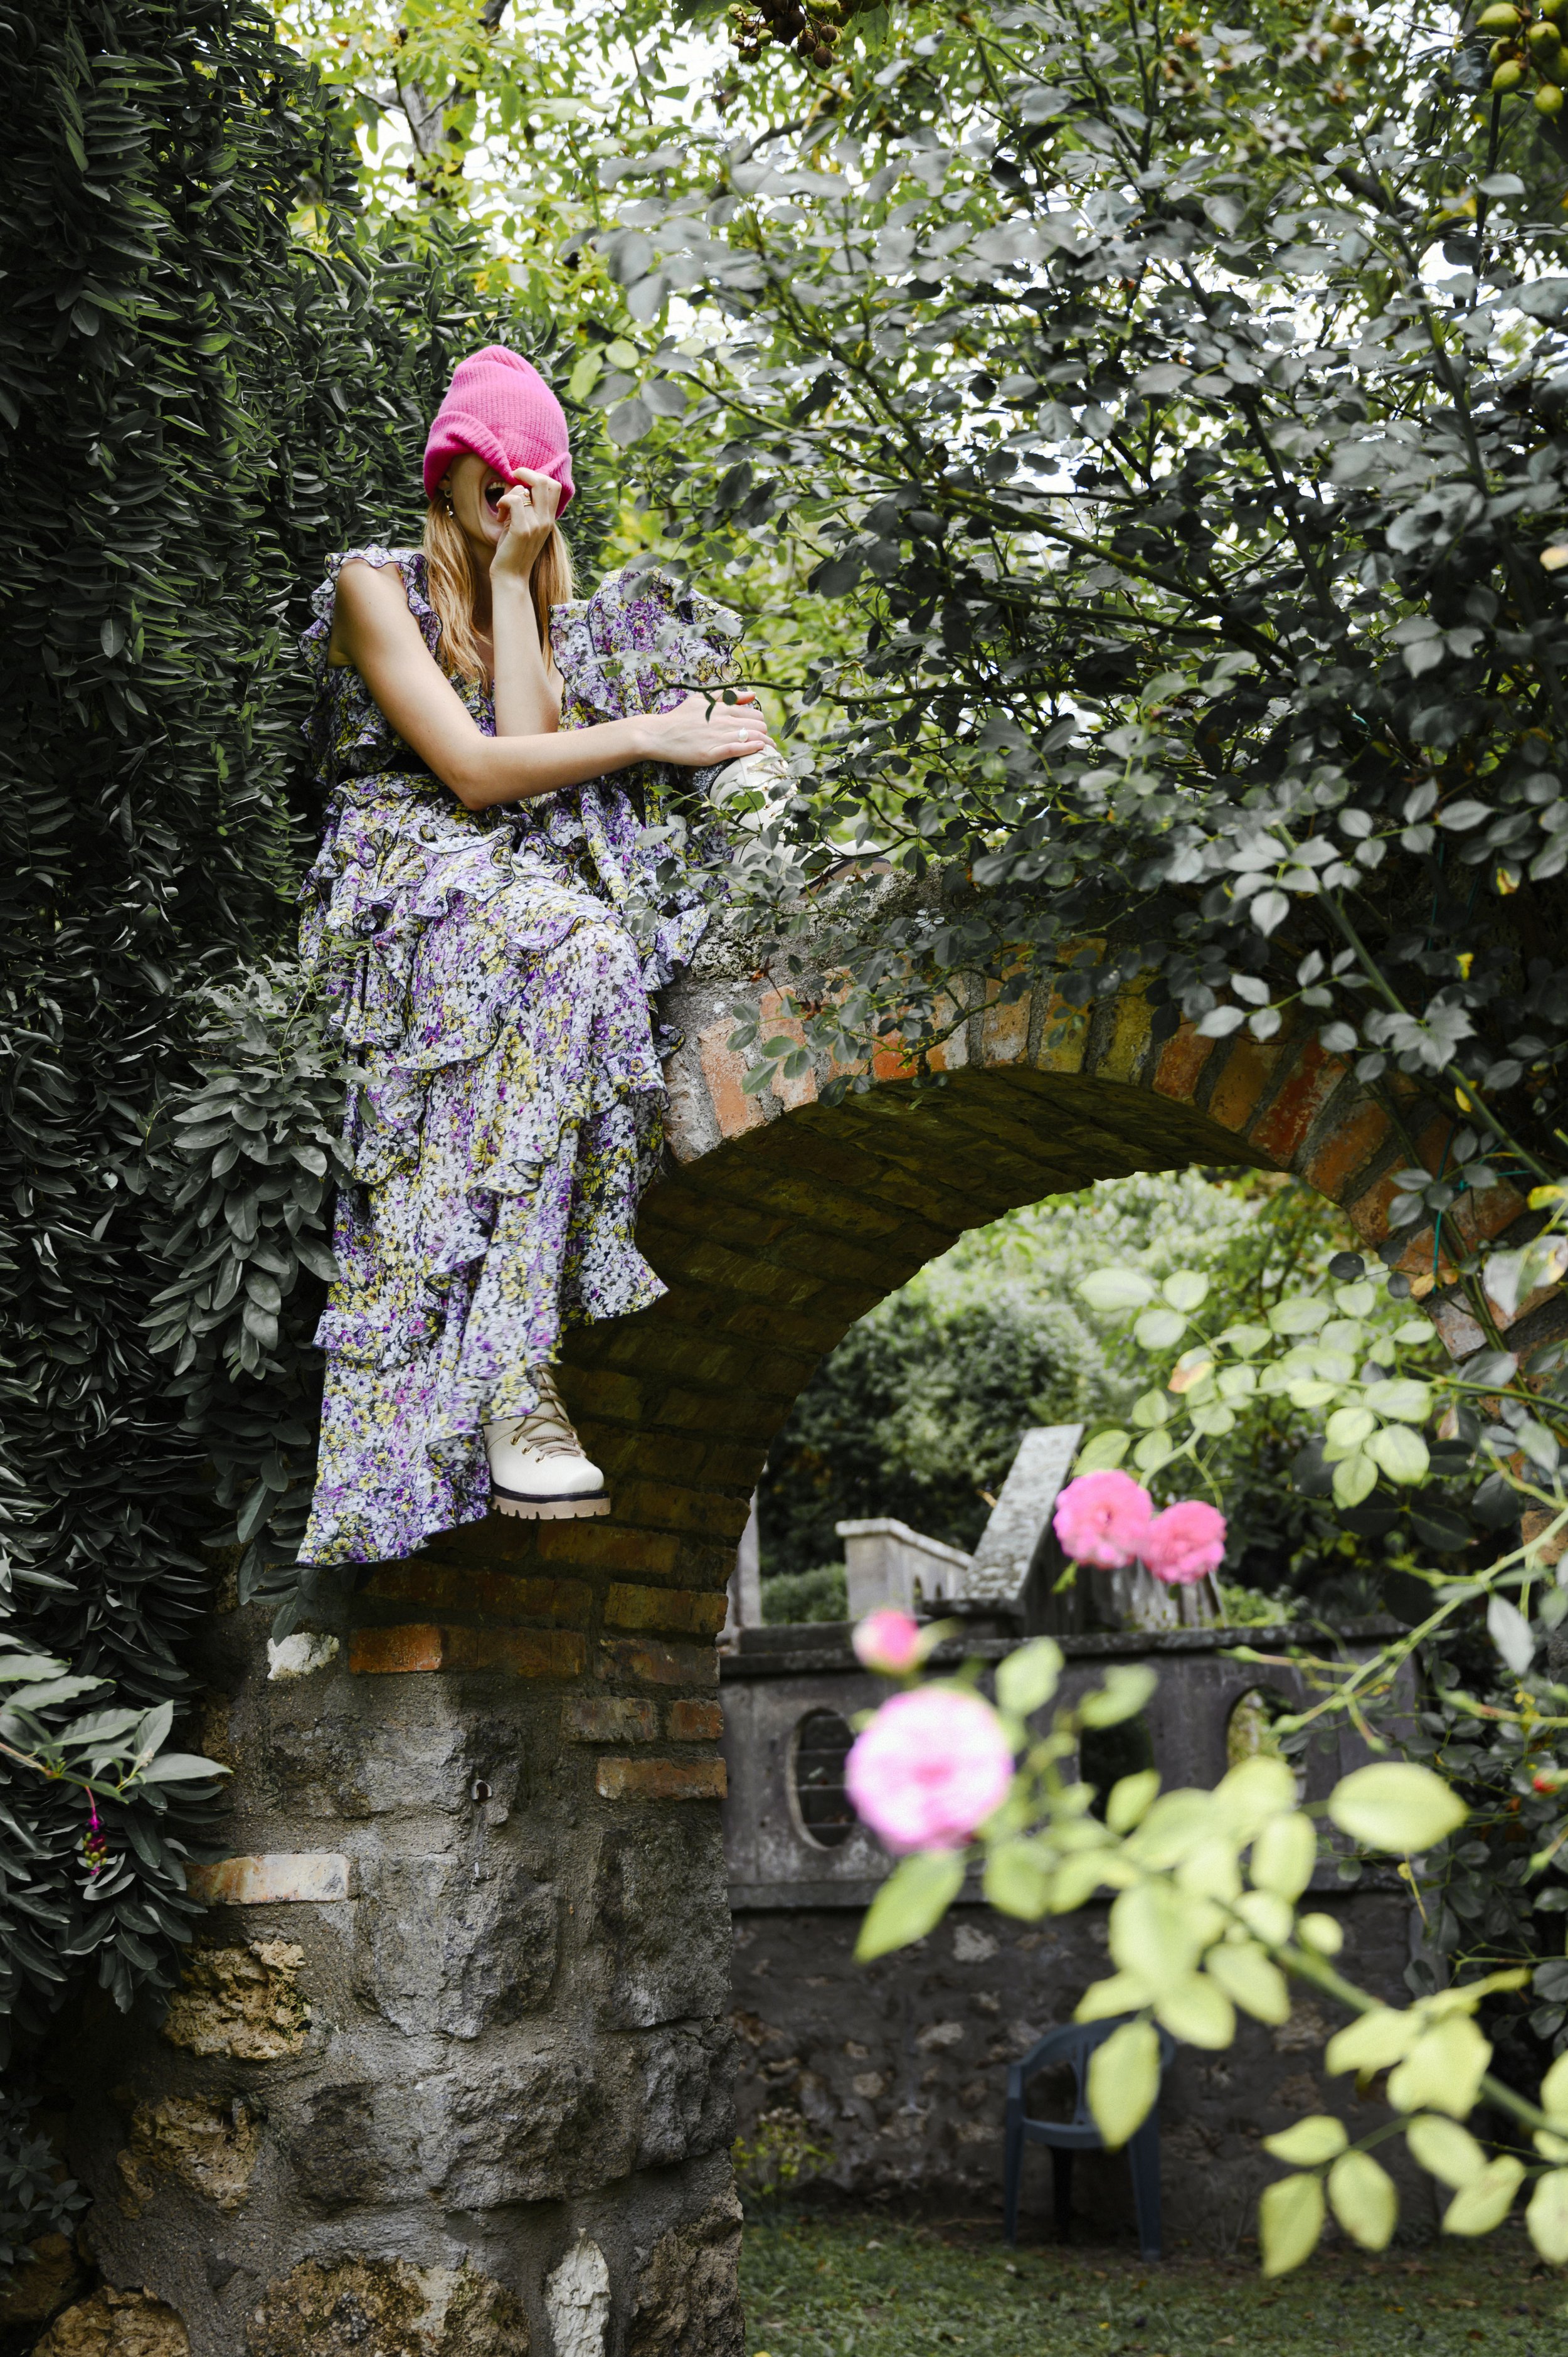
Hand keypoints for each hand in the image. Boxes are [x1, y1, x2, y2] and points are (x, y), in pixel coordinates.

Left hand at [489, 467, 561, 584]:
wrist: (511, 578)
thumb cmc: (513, 550)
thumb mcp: (524, 525)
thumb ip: (526, 507)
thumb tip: (517, 484)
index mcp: (549, 519)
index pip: (554, 485)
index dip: (537, 476)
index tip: (521, 482)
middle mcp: (546, 521)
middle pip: (544, 481)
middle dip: (525, 474)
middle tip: (511, 482)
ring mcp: (536, 525)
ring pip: (523, 490)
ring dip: (508, 494)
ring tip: (502, 511)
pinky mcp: (522, 530)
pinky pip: (512, 500)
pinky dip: (502, 502)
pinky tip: (499, 515)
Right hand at [642, 690, 772, 769]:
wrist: (660, 734)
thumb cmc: (681, 717)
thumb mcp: (703, 699)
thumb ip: (728, 696)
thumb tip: (753, 695)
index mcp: (723, 709)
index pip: (756, 715)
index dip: (761, 725)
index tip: (759, 733)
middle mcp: (724, 721)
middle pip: (759, 726)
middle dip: (765, 735)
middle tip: (764, 744)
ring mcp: (718, 737)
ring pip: (753, 738)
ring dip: (764, 744)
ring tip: (768, 751)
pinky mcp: (711, 753)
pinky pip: (738, 750)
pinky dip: (751, 749)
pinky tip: (758, 750)